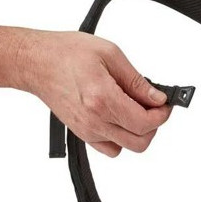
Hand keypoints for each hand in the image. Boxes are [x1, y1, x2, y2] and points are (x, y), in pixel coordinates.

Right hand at [15, 30, 171, 156]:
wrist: (36, 63)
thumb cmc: (65, 53)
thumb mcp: (110, 54)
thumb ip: (136, 80)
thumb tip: (157, 97)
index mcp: (103, 99)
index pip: (145, 122)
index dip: (162, 114)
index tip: (164, 103)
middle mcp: (94, 120)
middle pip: (140, 141)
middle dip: (154, 125)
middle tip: (153, 106)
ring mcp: (86, 130)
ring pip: (126, 147)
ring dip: (137, 132)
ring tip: (134, 109)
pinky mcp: (81, 133)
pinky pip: (110, 148)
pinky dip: (120, 137)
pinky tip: (119, 117)